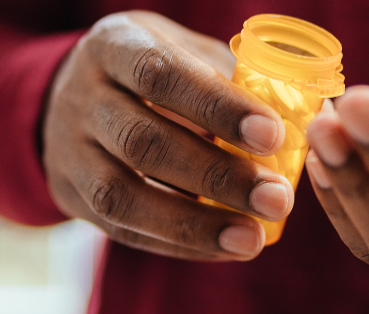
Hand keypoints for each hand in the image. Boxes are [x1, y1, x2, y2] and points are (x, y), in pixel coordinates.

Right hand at [43, 11, 293, 260]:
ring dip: (194, 223)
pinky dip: (178, 244)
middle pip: (142, 141)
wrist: (69, 98)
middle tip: (277, 198)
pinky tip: (224, 247)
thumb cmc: (151, 71)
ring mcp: (69, 152)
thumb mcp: (180, 49)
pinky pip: (123, 229)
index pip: (160, 73)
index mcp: (115, 46)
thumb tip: (299, 116)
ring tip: (252, 237)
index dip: (216, 105)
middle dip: (217, 175)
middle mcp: (83, 97)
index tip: (273, 136)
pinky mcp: (72, 197)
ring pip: (123, 196)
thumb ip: (227, 76)